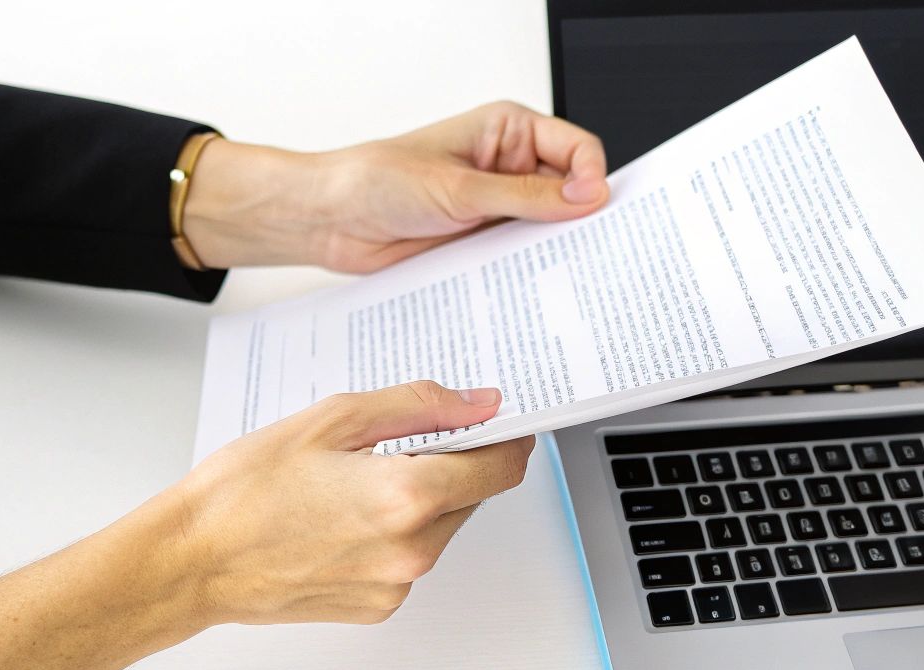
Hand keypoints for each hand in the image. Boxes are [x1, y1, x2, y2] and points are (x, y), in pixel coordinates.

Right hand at [164, 381, 533, 624]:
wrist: (194, 559)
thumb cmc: (245, 491)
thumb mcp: (333, 419)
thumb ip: (419, 406)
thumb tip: (479, 404)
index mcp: (408, 496)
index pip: (501, 466)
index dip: (505, 437)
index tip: (493, 422)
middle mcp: (412, 550)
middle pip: (472, 496)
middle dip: (449, 464)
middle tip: (393, 443)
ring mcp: (397, 585)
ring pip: (440, 529)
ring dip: (418, 500)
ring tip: (351, 482)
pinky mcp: (378, 607)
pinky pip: (408, 560)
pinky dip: (391, 534)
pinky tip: (341, 517)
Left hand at [181, 102, 608, 271]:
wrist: (331, 220)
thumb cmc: (377, 181)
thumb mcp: (458, 188)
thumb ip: (525, 196)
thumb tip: (585, 197)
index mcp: (507, 132)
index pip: (576, 148)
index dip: (591, 177)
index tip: (590, 207)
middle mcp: (508, 166)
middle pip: (569, 191)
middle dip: (579, 218)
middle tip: (588, 247)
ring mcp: (497, 206)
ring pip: (547, 229)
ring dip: (551, 249)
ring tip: (559, 271)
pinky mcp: (483, 240)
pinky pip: (519, 256)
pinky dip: (527, 271)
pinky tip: (530, 284)